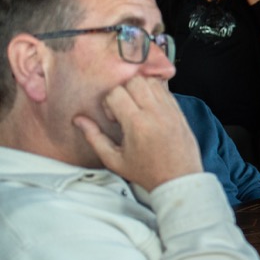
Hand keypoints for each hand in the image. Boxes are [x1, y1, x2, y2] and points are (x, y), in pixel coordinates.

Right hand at [73, 78, 202, 190]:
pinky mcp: (179, 112)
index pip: (116, 93)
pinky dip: (154, 93)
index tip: (114, 119)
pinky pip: (165, 90)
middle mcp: (155, 113)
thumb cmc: (147, 172)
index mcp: (137, 124)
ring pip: (151, 81)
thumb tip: (79, 120)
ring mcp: (170, 111)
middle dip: (123, 91)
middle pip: (134, 81)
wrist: (179, 179)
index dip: (109, 103)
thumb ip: (94, 137)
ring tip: (137, 108)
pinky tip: (149, 109)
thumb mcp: (114, 160)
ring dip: (139, 89)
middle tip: (124, 110)